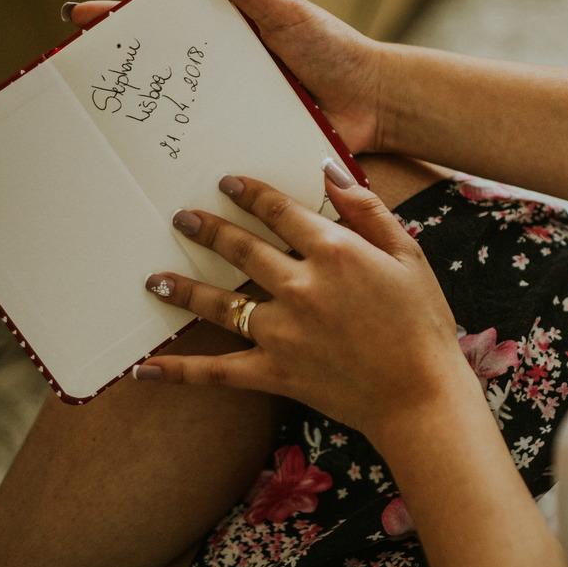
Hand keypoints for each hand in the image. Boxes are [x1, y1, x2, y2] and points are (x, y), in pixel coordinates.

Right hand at [62, 0, 388, 153]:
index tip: (79, 20)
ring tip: (107, 133)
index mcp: (230, 36)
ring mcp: (237, 111)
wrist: (375, 104)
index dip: (124, 22)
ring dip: (150, 127)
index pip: (167, 24)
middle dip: (125, 78)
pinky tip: (157, 174)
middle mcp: (228, 75)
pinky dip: (190, 163)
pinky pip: (216, 153)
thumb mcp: (286, 11)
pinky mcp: (252, 144)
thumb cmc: (335, 51)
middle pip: (166, 74)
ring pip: (185, 119)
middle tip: (79, 82)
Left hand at [135, 166, 480, 442]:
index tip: (227, 182)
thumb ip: (368, 211)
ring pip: (220, 303)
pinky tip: (144, 369)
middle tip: (182, 217)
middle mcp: (300, 286)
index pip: (280, 211)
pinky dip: (179, 372)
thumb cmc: (423, 323)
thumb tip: (331, 171)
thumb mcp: (408, 255)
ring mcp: (282, 332)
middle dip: (208, 230)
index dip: (250, 193)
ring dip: (184, 289)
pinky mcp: (274, 373)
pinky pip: (217, 371)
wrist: (421, 395)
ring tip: (155, 279)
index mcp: (334, 252)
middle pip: (241, 249)